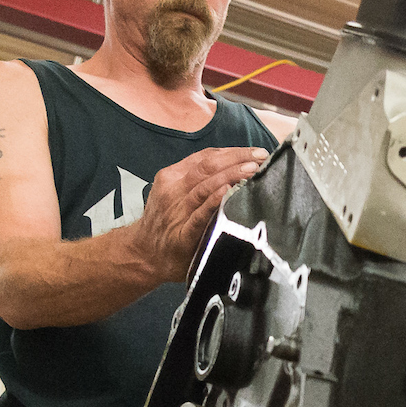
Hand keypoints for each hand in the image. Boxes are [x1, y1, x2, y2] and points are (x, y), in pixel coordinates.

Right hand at [128, 146, 265, 281]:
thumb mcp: (176, 193)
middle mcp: (173, 189)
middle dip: (237, 159)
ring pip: (205, 186)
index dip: (233, 152)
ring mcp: (176, 211)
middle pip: (207, 166)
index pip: (206, 157)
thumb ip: (199, 180)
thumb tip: (235, 166)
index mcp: (173, 176)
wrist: (144, 254)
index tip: (255, 152)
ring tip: (253, 169)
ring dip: (231, 175)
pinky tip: (229, 192)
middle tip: (260, 157)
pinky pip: (200, 214)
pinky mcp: (182, 233)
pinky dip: (214, 201)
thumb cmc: (167, 222)